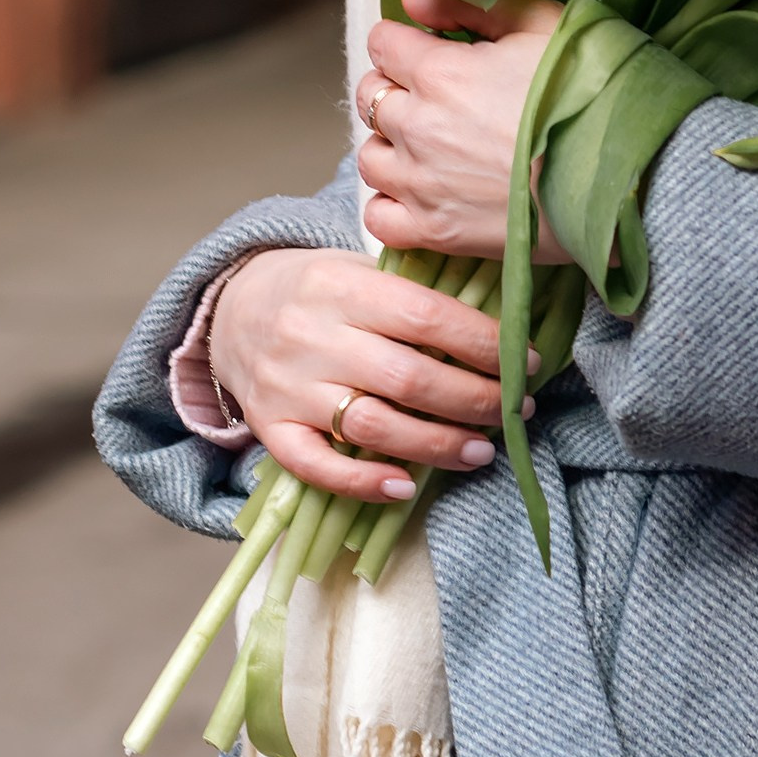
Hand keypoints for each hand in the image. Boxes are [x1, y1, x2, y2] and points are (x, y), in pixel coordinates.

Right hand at [207, 246, 516, 501]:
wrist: (231, 310)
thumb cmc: (316, 290)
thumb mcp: (357, 270)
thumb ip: (412, 295)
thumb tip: (497, 329)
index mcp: (341, 287)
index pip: (426, 316)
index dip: (483, 344)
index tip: (525, 362)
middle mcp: (311, 336)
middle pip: (408, 378)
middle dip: (474, 400)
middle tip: (515, 411)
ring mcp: (288, 387)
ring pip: (373, 426)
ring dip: (437, 445)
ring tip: (481, 451)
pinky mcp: (270, 429)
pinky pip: (318, 466)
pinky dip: (363, 482)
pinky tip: (406, 486)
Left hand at [355, 0, 566, 265]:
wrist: (627, 174)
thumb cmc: (592, 92)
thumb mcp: (542, 23)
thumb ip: (469, 2)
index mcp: (439, 73)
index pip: (383, 43)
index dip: (408, 41)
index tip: (437, 50)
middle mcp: (419, 129)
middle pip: (371, 97)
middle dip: (397, 87)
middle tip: (441, 95)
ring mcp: (424, 185)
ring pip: (370, 156)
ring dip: (392, 145)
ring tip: (432, 144)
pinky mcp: (439, 232)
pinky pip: (380, 218)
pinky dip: (392, 204)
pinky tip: (423, 192)